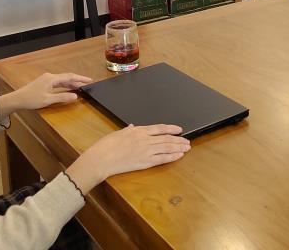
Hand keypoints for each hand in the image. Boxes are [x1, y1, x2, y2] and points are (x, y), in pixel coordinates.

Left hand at [1, 73, 92, 116]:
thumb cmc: (31, 100)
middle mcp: (49, 77)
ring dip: (71, 84)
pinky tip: (68, 89)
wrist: (17, 99)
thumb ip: (62, 97)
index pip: (69, 77)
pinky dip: (65, 86)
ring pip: (62, 80)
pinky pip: (58, 83)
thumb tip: (75, 96)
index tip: (89, 80)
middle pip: (67, 77)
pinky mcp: (44, 83)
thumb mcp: (47, 100)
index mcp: (51, 79)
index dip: (80, 79)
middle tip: (87, 84)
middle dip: (77, 80)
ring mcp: (46, 79)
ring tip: (80, 87)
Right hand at [66, 124, 190, 194]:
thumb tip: (132, 126)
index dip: (171, 128)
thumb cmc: (106, 145)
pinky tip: (179, 155)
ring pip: (166, 147)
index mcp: (138, 131)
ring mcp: (146, 151)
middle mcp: (145, 140)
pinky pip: (162, 159)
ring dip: (178, 147)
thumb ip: (128, 130)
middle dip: (178, 139)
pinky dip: (172, 156)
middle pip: (166, 138)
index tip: (179, 129)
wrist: (102, 158)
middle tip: (187, 140)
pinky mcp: (145, 162)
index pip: (159, 128)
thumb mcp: (118, 133)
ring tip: (187, 147)